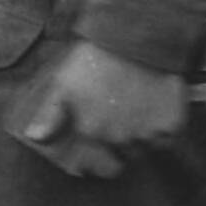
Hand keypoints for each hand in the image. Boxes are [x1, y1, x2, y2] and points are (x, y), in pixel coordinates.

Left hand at [22, 40, 188, 177]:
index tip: (94, 147)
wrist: (137, 38)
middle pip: (118, 163)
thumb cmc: (96, 58)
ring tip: (133, 111)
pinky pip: (165, 139)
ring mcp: (146, 135)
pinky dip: (160, 129)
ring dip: (137, 139)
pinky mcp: (171, 128)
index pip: (91, 167)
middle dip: (116, 152)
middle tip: (116, 128)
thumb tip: (34, 138)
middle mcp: (118, 140)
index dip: (92, 160)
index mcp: (90, 132)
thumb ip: (50, 115)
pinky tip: (151, 107)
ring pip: (142, 151)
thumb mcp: (64, 82)